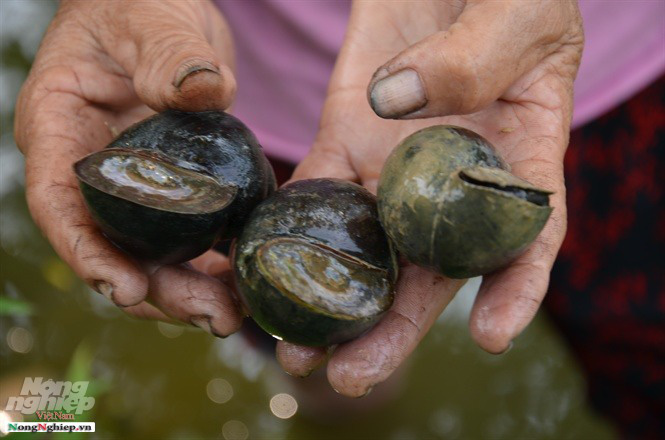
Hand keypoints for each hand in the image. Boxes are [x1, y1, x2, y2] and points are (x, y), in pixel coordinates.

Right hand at [14, 0, 241, 334]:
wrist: (169, 15)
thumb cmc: (142, 5)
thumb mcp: (152, 19)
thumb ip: (170, 55)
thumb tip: (205, 91)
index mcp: (62, 129)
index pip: (60, 204)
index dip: (88, 255)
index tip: (127, 290)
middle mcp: (93, 169)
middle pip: (114, 247)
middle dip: (158, 292)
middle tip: (213, 319)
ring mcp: (135, 185)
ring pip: (151, 254)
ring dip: (189, 291)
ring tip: (234, 317)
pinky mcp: (173, 190)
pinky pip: (187, 237)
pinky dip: (212, 264)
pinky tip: (243, 280)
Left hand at [278, 0, 582, 395]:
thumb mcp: (513, 12)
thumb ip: (473, 58)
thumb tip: (398, 105)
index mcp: (515, 161)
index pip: (524, 239)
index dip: (513, 290)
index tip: (489, 335)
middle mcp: (450, 185)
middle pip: (427, 270)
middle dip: (392, 329)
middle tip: (351, 376)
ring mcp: (392, 170)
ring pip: (366, 249)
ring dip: (332, 304)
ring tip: (294, 353)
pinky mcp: (343, 144)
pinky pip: (314, 196)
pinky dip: (290, 236)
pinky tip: (263, 276)